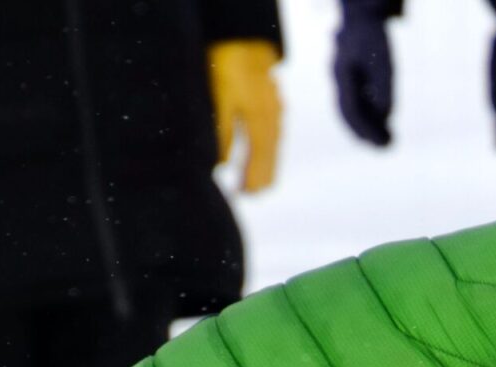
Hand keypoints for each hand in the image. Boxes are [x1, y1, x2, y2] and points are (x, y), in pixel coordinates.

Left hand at [207, 39, 281, 192]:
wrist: (244, 40)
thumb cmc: (229, 67)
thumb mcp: (219, 102)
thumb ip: (221, 135)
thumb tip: (221, 166)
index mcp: (262, 127)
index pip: (262, 167)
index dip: (253, 184)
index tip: (243, 197)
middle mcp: (274, 123)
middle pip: (271, 161)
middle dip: (259, 179)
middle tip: (246, 195)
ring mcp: (276, 113)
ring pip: (272, 149)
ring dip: (261, 165)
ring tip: (249, 179)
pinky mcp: (272, 104)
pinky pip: (271, 135)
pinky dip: (264, 149)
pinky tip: (256, 151)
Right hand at [333, 0, 394, 146]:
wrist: (361, 18)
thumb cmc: (373, 38)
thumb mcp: (384, 63)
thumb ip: (384, 89)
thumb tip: (385, 116)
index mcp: (342, 74)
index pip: (350, 109)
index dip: (364, 128)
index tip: (378, 143)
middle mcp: (339, 79)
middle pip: (349, 112)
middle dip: (365, 132)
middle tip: (384, 148)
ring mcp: (343, 80)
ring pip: (352, 109)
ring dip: (368, 127)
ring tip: (387, 143)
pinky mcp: (350, 80)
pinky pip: (356, 103)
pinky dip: (368, 116)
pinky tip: (384, 127)